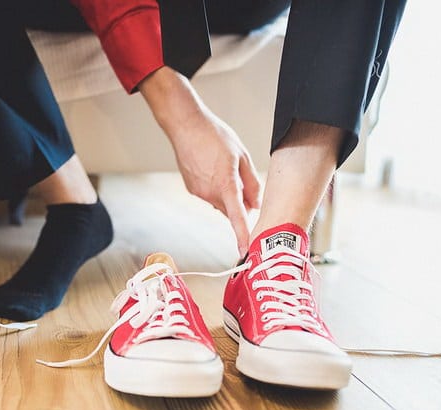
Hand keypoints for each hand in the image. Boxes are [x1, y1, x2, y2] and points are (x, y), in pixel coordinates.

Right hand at [139, 67, 260, 255]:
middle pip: (231, 210)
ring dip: (226, 193)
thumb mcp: (241, 155)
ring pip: (220, 203)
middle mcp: (210, 193)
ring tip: (223, 166)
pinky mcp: (191, 190)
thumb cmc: (214, 136)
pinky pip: (209, 196)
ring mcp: (199, 192)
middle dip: (240, 203)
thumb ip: (251, 183)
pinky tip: (211, 168)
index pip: (237, 216)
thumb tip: (256, 204)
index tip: (245, 251)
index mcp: (225, 184)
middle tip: (244, 182)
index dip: (242, 235)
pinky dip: (215, 188)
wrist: (185, 125)